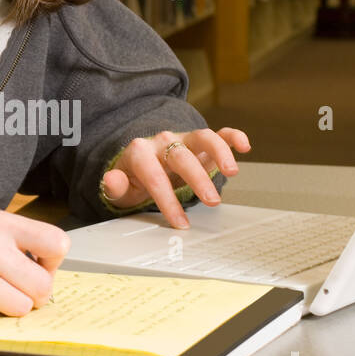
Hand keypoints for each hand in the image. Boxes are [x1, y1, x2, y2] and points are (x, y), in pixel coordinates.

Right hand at [0, 211, 70, 317]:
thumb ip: (28, 242)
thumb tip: (51, 272)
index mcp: (2, 225)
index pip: (55, 244)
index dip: (53, 260)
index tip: (41, 263)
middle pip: (43, 286)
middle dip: (37, 291)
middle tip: (22, 285)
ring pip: (23, 307)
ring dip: (15, 304)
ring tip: (0, 291)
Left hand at [100, 127, 250, 228]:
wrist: (140, 165)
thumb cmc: (133, 179)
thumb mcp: (120, 188)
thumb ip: (115, 186)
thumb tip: (111, 180)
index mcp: (140, 153)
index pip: (155, 176)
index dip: (167, 200)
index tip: (178, 222)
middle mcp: (163, 142)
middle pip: (181, 157)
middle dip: (197, 179)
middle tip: (211, 201)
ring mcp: (183, 139)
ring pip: (202, 138)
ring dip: (219, 152)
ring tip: (231, 171)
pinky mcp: (199, 141)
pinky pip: (218, 133)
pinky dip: (232, 137)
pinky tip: (243, 146)